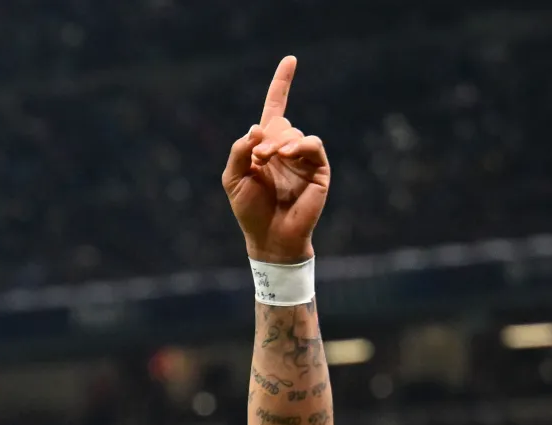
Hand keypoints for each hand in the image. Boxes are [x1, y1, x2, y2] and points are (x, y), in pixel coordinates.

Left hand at [222, 56, 328, 263]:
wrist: (269, 238)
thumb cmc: (250, 211)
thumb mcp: (233, 178)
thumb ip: (239, 150)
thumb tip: (257, 128)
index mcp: (266, 147)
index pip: (276, 108)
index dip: (282, 84)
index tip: (291, 59)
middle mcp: (287, 149)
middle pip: (281, 123)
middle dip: (267, 137)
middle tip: (258, 157)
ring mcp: (303, 160)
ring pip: (295, 133)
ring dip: (279, 143)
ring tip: (269, 160)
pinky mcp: (318, 171)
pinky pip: (313, 145)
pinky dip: (299, 145)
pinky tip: (287, 155)